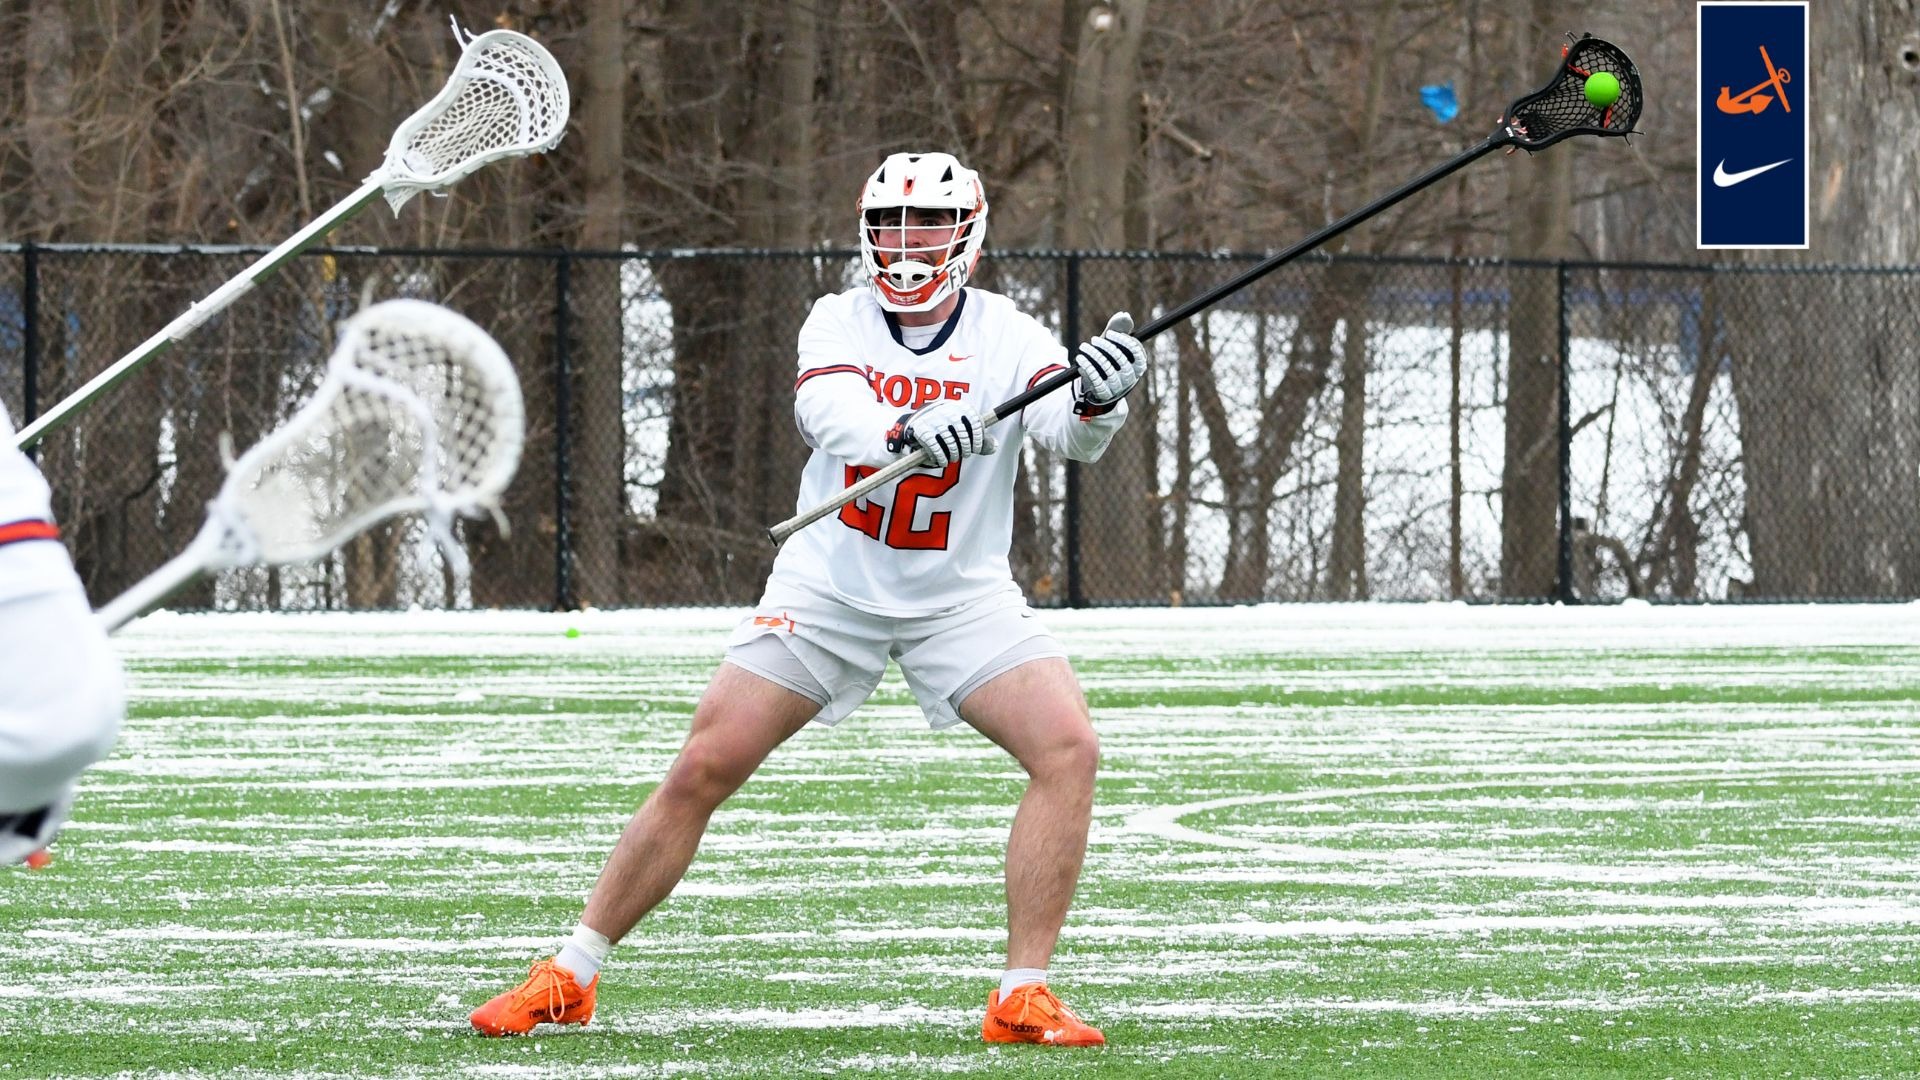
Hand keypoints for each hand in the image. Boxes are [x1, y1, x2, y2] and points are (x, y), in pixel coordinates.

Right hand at [884, 399, 998, 467]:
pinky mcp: (922, 430)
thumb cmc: (944, 428)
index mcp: (959, 406)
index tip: (976, 448)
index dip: (978, 439)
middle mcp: (947, 410)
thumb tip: (994, 446)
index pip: (975, 423)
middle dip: (965, 449)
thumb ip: (978, 438)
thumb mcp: (962, 429)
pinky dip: (941, 458)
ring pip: (951, 443)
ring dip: (953, 455)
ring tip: (952, 458)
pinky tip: (942, 461)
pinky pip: (936, 449)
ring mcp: (934, 419)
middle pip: (964, 435)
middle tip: (963, 455)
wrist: (914, 425)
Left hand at [1072, 312, 1147, 407]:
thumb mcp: (1113, 344)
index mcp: (1138, 365)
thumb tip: (1125, 315)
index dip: (1124, 341)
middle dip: (1106, 347)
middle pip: (1122, 360)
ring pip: (1108, 370)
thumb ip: (1118, 329)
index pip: (1136, 351)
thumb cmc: (1108, 359)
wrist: (1100, 385)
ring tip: (1084, 347)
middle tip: (1094, 340)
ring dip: (1094, 356)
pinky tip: (1080, 359)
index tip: (1110, 333)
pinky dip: (1088, 368)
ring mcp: (1119, 387)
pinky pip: (1097, 381)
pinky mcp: (1105, 393)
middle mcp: (1131, 377)